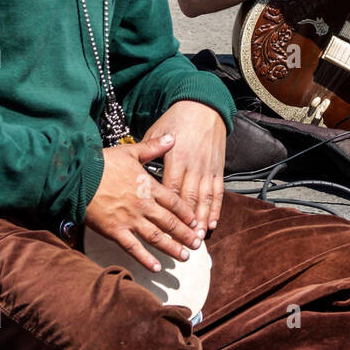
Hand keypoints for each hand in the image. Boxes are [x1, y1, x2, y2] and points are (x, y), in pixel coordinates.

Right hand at [84, 131, 201, 273]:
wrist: (79, 176)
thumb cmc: (104, 163)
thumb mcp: (131, 151)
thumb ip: (154, 147)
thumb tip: (172, 138)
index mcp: (148, 186)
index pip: (174, 202)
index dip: (187, 213)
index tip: (196, 222)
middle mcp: (143, 205)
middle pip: (169, 222)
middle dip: (185, 234)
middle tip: (197, 244)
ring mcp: (130, 220)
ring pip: (156, 237)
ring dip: (172, 248)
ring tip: (184, 257)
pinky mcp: (115, 231)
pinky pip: (133, 248)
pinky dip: (145, 259)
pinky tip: (156, 268)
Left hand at [143, 100, 226, 234]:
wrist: (204, 106)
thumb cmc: (176, 118)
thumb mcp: (157, 131)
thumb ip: (148, 151)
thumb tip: (132, 164)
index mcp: (175, 158)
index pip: (170, 190)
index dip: (168, 211)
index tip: (164, 228)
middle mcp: (193, 166)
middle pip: (188, 200)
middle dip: (185, 224)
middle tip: (183, 244)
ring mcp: (207, 168)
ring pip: (204, 199)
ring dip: (201, 221)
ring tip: (198, 239)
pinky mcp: (218, 168)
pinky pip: (217, 192)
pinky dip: (216, 208)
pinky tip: (213, 222)